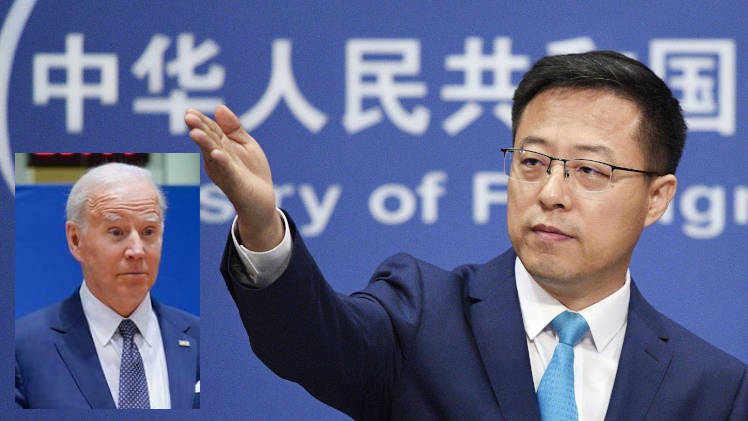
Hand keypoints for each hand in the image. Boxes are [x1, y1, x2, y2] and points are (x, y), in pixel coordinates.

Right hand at [185, 105, 282, 250]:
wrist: (262, 200)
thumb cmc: (252, 172)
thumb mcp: (245, 144)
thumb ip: (233, 127)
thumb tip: (219, 107)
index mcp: (220, 147)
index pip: (210, 131)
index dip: (201, 121)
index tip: (191, 111)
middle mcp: (218, 159)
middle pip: (208, 141)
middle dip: (199, 129)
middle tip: (188, 117)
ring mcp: (225, 171)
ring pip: (214, 155)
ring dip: (205, 144)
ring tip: (195, 133)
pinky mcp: (235, 183)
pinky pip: (228, 172)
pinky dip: (222, 162)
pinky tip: (216, 154)